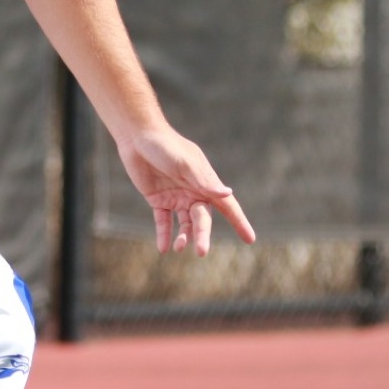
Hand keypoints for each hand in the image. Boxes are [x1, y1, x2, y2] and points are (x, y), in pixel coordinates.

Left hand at [116, 127, 255, 255]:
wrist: (138, 136)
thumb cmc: (166, 145)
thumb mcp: (185, 163)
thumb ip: (203, 181)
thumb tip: (227, 194)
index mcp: (206, 182)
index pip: (226, 205)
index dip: (239, 221)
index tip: (250, 239)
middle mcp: (194, 192)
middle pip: (202, 220)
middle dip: (203, 236)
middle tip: (201, 252)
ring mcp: (176, 197)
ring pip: (184, 224)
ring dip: (183, 237)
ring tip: (178, 247)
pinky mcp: (158, 200)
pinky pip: (163, 222)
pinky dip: (164, 234)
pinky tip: (163, 248)